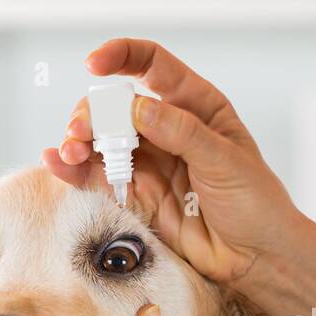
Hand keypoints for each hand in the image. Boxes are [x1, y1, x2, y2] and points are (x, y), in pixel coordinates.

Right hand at [43, 38, 306, 286]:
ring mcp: (151, 162)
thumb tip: (136, 108)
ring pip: (102, 140)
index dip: (122, 57)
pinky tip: (57, 163)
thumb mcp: (225, 160)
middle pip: (116, 105)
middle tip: (83, 132)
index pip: (153, 66)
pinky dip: (75, 170)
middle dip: (93, 112)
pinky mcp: (139, 195)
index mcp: (197, 106)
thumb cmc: (256, 203)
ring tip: (72, 152)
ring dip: (80, 142)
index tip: (94, 63)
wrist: (259, 258)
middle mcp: (168, 128)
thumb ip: (181, 132)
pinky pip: (100, 177)